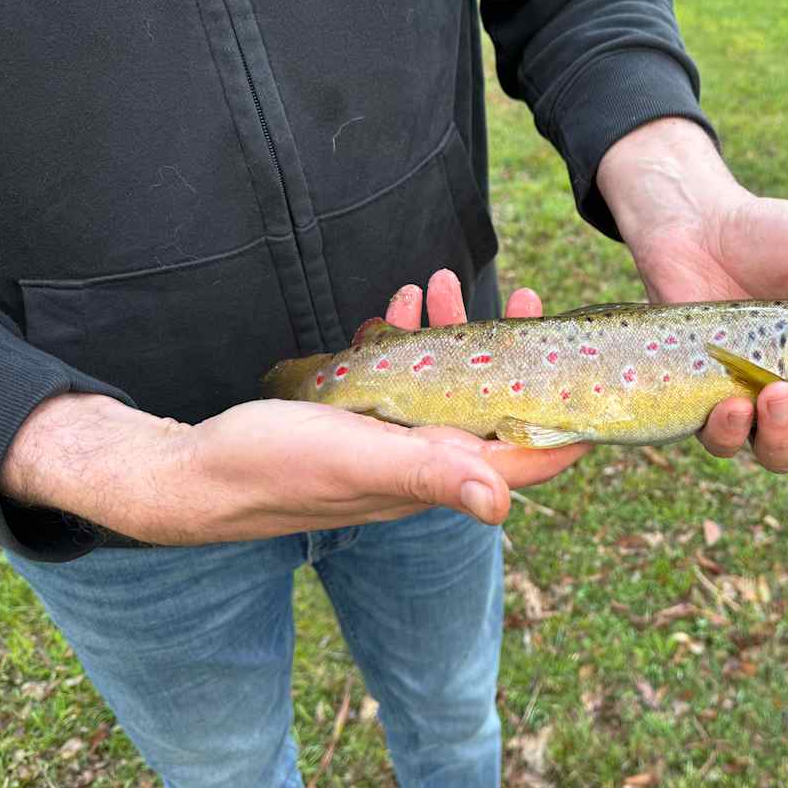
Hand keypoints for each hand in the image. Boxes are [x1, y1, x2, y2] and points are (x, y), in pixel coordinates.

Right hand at [0, 272, 587, 544]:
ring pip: (445, 383)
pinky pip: (398, 377)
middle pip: (492, 405)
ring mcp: (392, 440)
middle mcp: (424, 462)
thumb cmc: (276, 469)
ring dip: (451, 332)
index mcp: (437, 476)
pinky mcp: (360, 421)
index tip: (590, 371)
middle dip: (510, 350)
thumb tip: (503, 504)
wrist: (196, 473)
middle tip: (523, 296)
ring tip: (442, 283)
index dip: (565, 420)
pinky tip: (396, 307)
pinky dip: (402, 340)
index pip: (524, 456)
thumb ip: (430, 474)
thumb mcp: (359, 460)